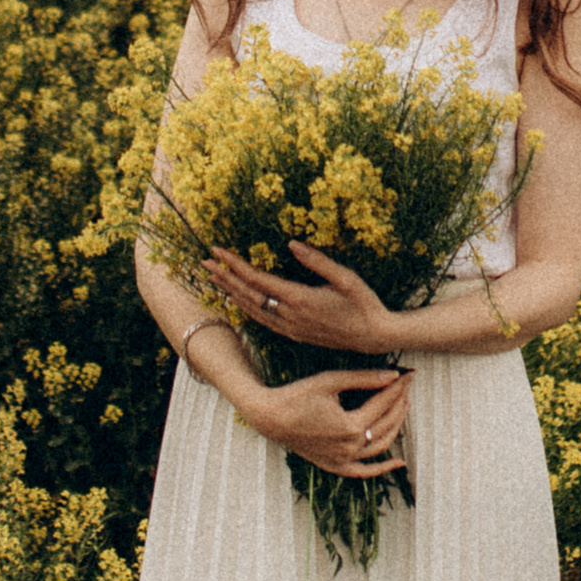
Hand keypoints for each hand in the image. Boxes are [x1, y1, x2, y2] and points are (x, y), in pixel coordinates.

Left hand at [206, 239, 396, 354]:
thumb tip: (291, 244)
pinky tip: (239, 301)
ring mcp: (291, 328)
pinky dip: (246, 309)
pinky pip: (263, 321)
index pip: (258, 280)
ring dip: (231, 293)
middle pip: (248, 295)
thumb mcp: (346, 277)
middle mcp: (290, 316)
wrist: (374, 336)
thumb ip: (317, 261)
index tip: (218, 251)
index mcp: (300, 299)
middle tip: (205, 263)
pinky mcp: (295, 334)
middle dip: (225, 277)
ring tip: (215, 279)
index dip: (235, 265)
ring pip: (252, 310)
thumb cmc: (364, 303)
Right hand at [254, 361, 410, 477]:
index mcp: (351, 426)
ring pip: (380, 446)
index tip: (408, 375)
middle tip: (406, 386)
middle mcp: (350, 447)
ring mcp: (342, 460)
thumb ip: (364, 379)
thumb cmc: (298, 395)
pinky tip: (399, 462)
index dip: (398, 388)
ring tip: (403, 407)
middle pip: (385, 424)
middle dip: (399, 403)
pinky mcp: (334, 466)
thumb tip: (394, 375)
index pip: (383, 404)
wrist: (269, 417)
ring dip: (395, 427)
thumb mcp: (331, 382)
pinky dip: (381, 469)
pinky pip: (363, 471)